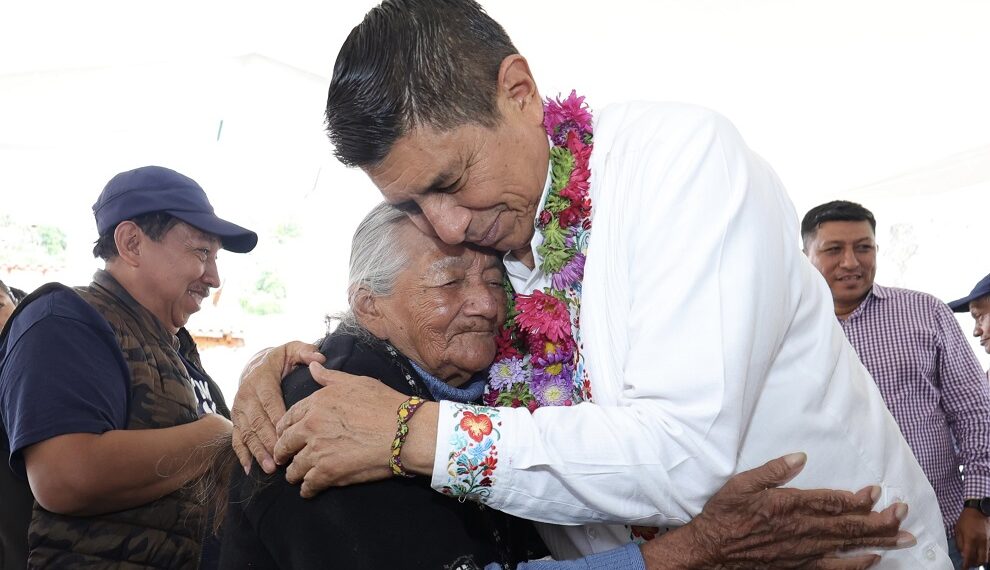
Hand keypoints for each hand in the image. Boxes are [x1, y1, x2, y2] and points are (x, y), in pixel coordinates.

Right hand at [231, 341, 323, 473]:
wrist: (255, 364)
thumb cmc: (280, 360)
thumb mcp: (292, 350)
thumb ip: (305, 352)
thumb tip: (320, 358)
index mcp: (261, 380)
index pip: (270, 402)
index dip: (277, 419)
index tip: (288, 435)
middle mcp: (246, 395)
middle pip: (257, 421)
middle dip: (268, 441)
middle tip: (280, 459)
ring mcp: (239, 409)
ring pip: (247, 432)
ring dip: (257, 451)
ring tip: (269, 468)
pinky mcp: (236, 419)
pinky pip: (237, 438)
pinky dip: (242, 454)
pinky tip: (248, 468)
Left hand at [273, 364, 410, 497]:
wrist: (404, 432)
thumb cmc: (385, 404)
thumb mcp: (357, 382)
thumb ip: (330, 377)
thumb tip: (313, 366)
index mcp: (316, 403)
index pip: (288, 418)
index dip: (284, 429)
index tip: (285, 435)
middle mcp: (311, 426)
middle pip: (285, 444)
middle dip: (282, 453)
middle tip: (284, 459)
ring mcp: (317, 451)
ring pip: (294, 468)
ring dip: (294, 473)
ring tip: (298, 476)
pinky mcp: (327, 473)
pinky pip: (308, 486)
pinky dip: (308, 489)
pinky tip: (311, 489)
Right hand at [642, 453, 913, 569]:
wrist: (710, 551)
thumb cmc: (723, 515)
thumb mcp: (741, 484)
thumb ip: (772, 470)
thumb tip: (800, 457)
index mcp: (788, 506)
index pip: (832, 502)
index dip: (859, 498)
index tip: (877, 491)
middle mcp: (801, 530)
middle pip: (848, 525)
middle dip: (880, 519)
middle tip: (903, 513)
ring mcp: (803, 551)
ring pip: (848, 546)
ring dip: (878, 541)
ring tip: (903, 537)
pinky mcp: (799, 566)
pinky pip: (834, 567)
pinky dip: (857, 564)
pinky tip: (873, 559)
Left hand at [955, 507, 989, 568]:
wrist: (978, 510)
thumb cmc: (966, 519)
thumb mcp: (958, 529)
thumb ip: (959, 543)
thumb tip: (962, 554)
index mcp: (970, 539)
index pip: (969, 556)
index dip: (966, 564)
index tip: (963, 568)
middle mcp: (981, 542)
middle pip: (980, 560)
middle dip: (974, 564)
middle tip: (969, 563)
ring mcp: (988, 542)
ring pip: (987, 558)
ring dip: (980, 561)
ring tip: (974, 559)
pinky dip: (985, 556)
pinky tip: (980, 554)